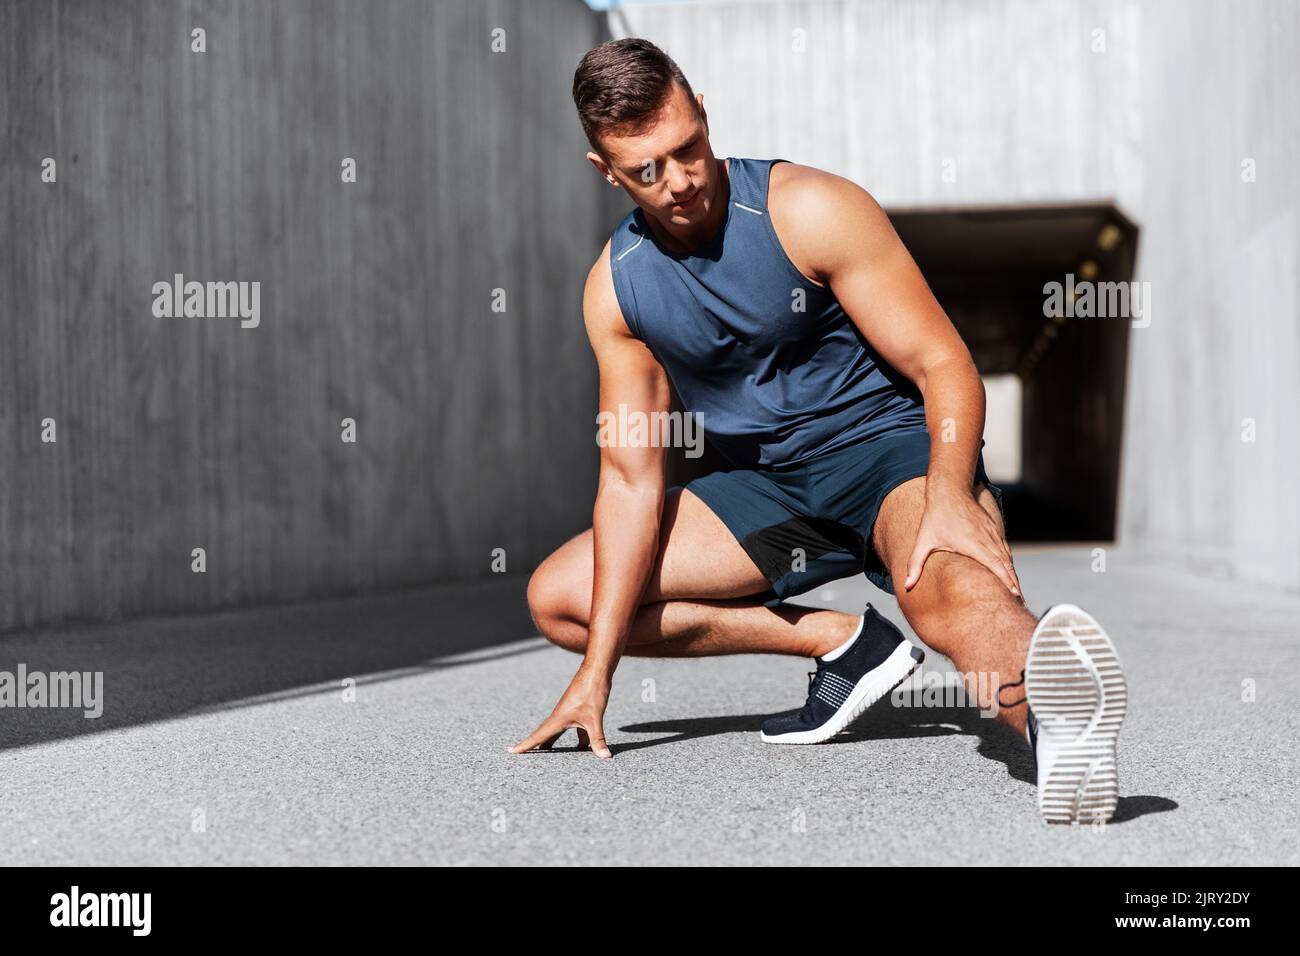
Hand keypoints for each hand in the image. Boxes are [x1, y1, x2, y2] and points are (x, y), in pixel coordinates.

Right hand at [509, 663, 612, 758]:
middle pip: (544, 734)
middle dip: (535, 745)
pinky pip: (573, 728)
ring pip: (558, 731)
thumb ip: (598, 739)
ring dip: (552, 742)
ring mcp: (569, 713)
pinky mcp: (578, 710)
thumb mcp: (594, 718)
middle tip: (521, 755)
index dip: (525, 745)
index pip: (538, 736)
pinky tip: (583, 748)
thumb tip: (605, 757)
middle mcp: (560, 716)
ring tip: (546, 752)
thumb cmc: (591, 691)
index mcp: (558, 719)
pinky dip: (576, 739)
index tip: (511, 751)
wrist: (596, 671)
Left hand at [903, 488, 1020, 597]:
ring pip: (1008, 558)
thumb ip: (915, 564)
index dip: (1007, 582)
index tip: (1015, 596)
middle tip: (1020, 603)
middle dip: (1014, 585)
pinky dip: (1009, 563)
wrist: (949, 491)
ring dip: (1013, 575)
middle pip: (1006, 566)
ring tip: (1017, 594)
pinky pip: (1005, 549)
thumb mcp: (923, 541)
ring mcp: (992, 534)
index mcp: (975, 545)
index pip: (996, 567)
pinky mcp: (993, 529)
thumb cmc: (935, 517)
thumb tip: (906, 586)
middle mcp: (988, 540)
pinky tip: (1009, 574)